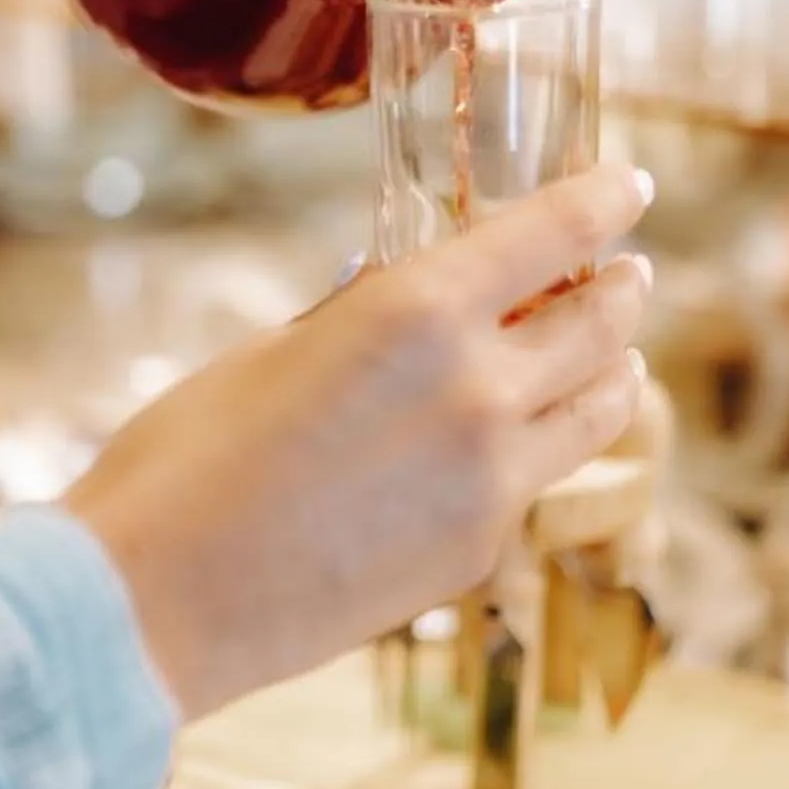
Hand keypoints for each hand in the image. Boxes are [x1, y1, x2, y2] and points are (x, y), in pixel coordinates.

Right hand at [65, 164, 652, 714]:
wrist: (159, 604)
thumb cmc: (186, 460)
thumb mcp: (274, 350)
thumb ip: (361, 316)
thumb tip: (403, 287)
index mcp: (418, 312)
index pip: (555, 234)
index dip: (603, 199)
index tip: (627, 184)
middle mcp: (479, 390)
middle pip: (601, 323)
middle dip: (622, 287)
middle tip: (629, 271)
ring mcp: (492, 482)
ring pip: (600, 409)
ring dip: (613, 369)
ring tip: (613, 356)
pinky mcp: (480, 553)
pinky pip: (536, 480)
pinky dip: (542, 446)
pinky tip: (518, 442)